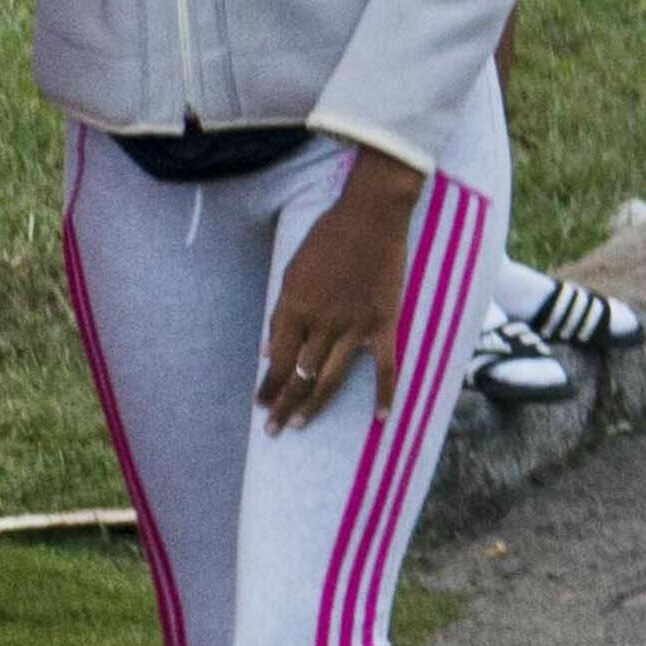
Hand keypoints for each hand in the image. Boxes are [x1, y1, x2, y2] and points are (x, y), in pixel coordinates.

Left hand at [263, 148, 431, 429]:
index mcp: (296, 308)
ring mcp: (356, 326)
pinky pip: (386, 367)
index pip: (277, 359)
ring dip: (313, 404)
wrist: (372, 216)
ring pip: (332, 377)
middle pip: (300, 375)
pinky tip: (381, 417)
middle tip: (273, 429)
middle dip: (283, 404)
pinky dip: (385, 394)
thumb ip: (282, 314)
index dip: (267, 386)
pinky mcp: (384, 324)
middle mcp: (323, 323)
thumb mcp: (292, 271)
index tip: (260, 405)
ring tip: (299, 424)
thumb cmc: (328, 238)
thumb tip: (270, 353)